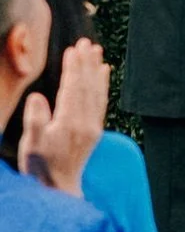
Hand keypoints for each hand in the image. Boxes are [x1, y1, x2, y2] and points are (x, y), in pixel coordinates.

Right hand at [18, 39, 108, 195]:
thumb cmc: (41, 167)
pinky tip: (104, 72)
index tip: (73, 49)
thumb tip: (38, 97)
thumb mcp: (31, 145)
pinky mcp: (95, 130)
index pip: (72, 89)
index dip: (73, 68)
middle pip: (87, 86)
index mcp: (69, 123)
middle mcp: (85, 122)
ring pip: (96, 91)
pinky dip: (103, 84)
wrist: (59, 189)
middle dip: (86, 63)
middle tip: (86, 42)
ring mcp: (92, 126)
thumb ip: (36, 120)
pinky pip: (101, 101)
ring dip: (96, 69)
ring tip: (97, 50)